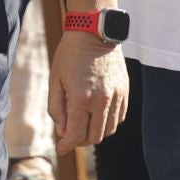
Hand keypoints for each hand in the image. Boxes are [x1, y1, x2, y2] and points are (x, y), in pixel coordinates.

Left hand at [47, 32, 128, 149]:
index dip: (66, 145)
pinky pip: (120, 117)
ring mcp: (116, 95)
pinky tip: (98, 114)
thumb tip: (62, 131)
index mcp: (80, 98)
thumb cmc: (70, 55)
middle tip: (71, 134)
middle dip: (80, 140)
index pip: (75, 135)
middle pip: (93, 137)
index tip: (61, 148)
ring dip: (95, 132)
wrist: (94, 32)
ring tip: (85, 124)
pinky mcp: (124, 90)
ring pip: (108, 130)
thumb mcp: (55, 80)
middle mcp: (101, 100)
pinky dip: (109, 121)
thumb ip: (56, 108)